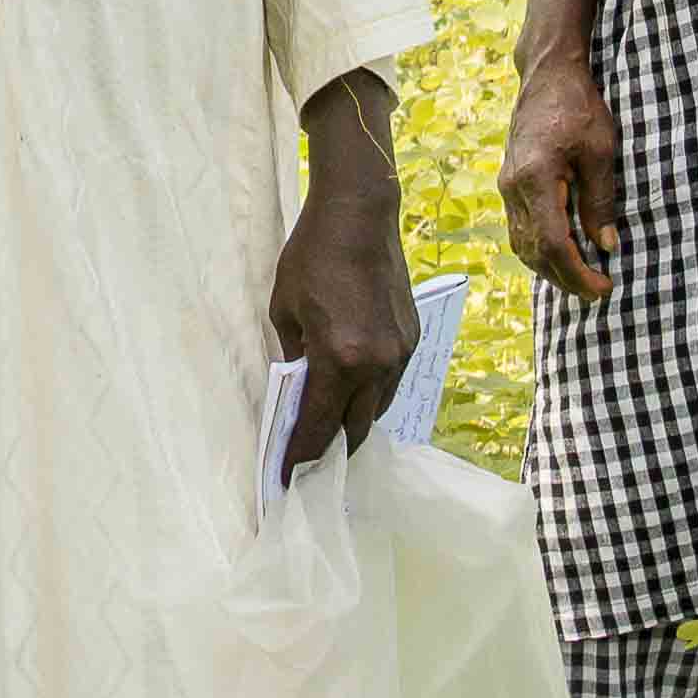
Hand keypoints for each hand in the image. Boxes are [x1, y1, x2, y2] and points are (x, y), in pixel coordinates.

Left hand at [270, 72, 412, 481]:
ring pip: (377, 410)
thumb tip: (298, 389)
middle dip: (330, 453)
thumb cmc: (311, 258)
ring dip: (353, 425)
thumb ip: (294, 358)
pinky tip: (353, 396)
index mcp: (340, 360)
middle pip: (355, 431)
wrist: (360, 214)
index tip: (285, 482)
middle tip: (308, 469)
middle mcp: (377, 365)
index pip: (317, 426)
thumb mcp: (285, 311)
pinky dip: (370, 397)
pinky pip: (390, 384)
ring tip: (329, 436)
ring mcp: (400, 353)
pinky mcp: (412, 338)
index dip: (299, 458)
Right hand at [499, 50, 619, 300]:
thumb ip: (600, 201)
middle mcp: (513, 188)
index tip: (603, 287)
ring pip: (522, 244)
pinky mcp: (510, 182)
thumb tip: (606, 246)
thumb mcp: (600, 151)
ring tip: (581, 280)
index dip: (577, 273)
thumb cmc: (578, 106)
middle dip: (564, 279)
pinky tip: (562, 254)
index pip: (553, 244)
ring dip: (550, 268)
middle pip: (533, 252)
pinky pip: (520, 228)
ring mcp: (507, 185)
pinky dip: (540, 249)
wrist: (547, 74)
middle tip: (597, 293)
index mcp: (535, 179)